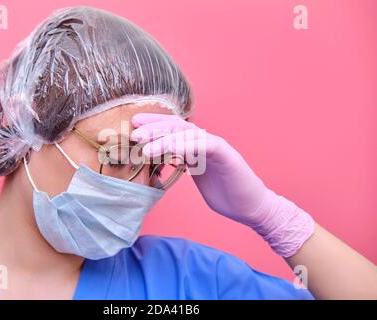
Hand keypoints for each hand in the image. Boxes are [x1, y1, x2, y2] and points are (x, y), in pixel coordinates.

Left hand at [131, 113, 313, 256]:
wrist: (251, 206)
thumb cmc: (224, 192)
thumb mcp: (195, 175)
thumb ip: (180, 164)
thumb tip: (155, 163)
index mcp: (196, 146)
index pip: (172, 129)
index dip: (153, 125)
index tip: (134, 126)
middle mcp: (204, 141)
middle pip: (176, 127)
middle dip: (154, 128)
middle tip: (134, 132)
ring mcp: (215, 145)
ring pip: (186, 134)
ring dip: (164, 138)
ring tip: (144, 145)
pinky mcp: (225, 154)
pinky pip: (203, 145)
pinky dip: (185, 145)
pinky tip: (169, 148)